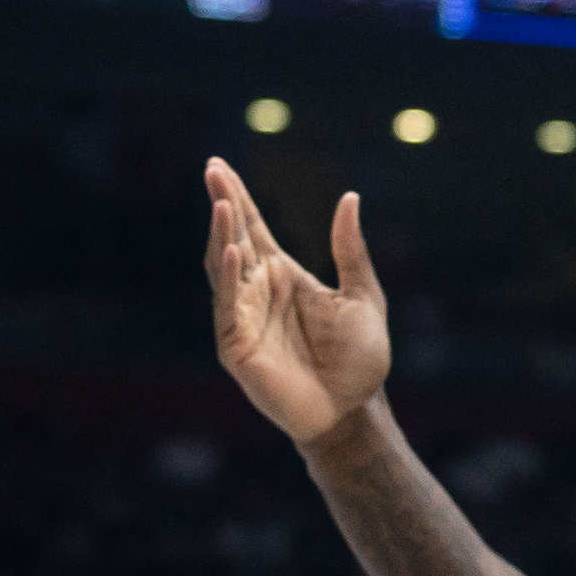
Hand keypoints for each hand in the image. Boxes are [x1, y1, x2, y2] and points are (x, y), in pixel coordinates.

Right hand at [201, 161, 390, 445]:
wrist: (355, 409)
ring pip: (225, 268)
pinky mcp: (238, 347)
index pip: (253, 229)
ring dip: (223, 235)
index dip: (237, 198)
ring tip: (224, 202)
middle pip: (233, 240)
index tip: (219, 166)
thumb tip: (349, 197)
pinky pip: (229, 307)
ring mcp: (244, 319)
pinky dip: (230, 279)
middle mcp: (258, 292)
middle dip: (223, 205)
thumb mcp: (362, 294)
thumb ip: (351, 249)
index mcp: (284, 277)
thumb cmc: (360, 358)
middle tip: (213, 169)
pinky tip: (235, 250)